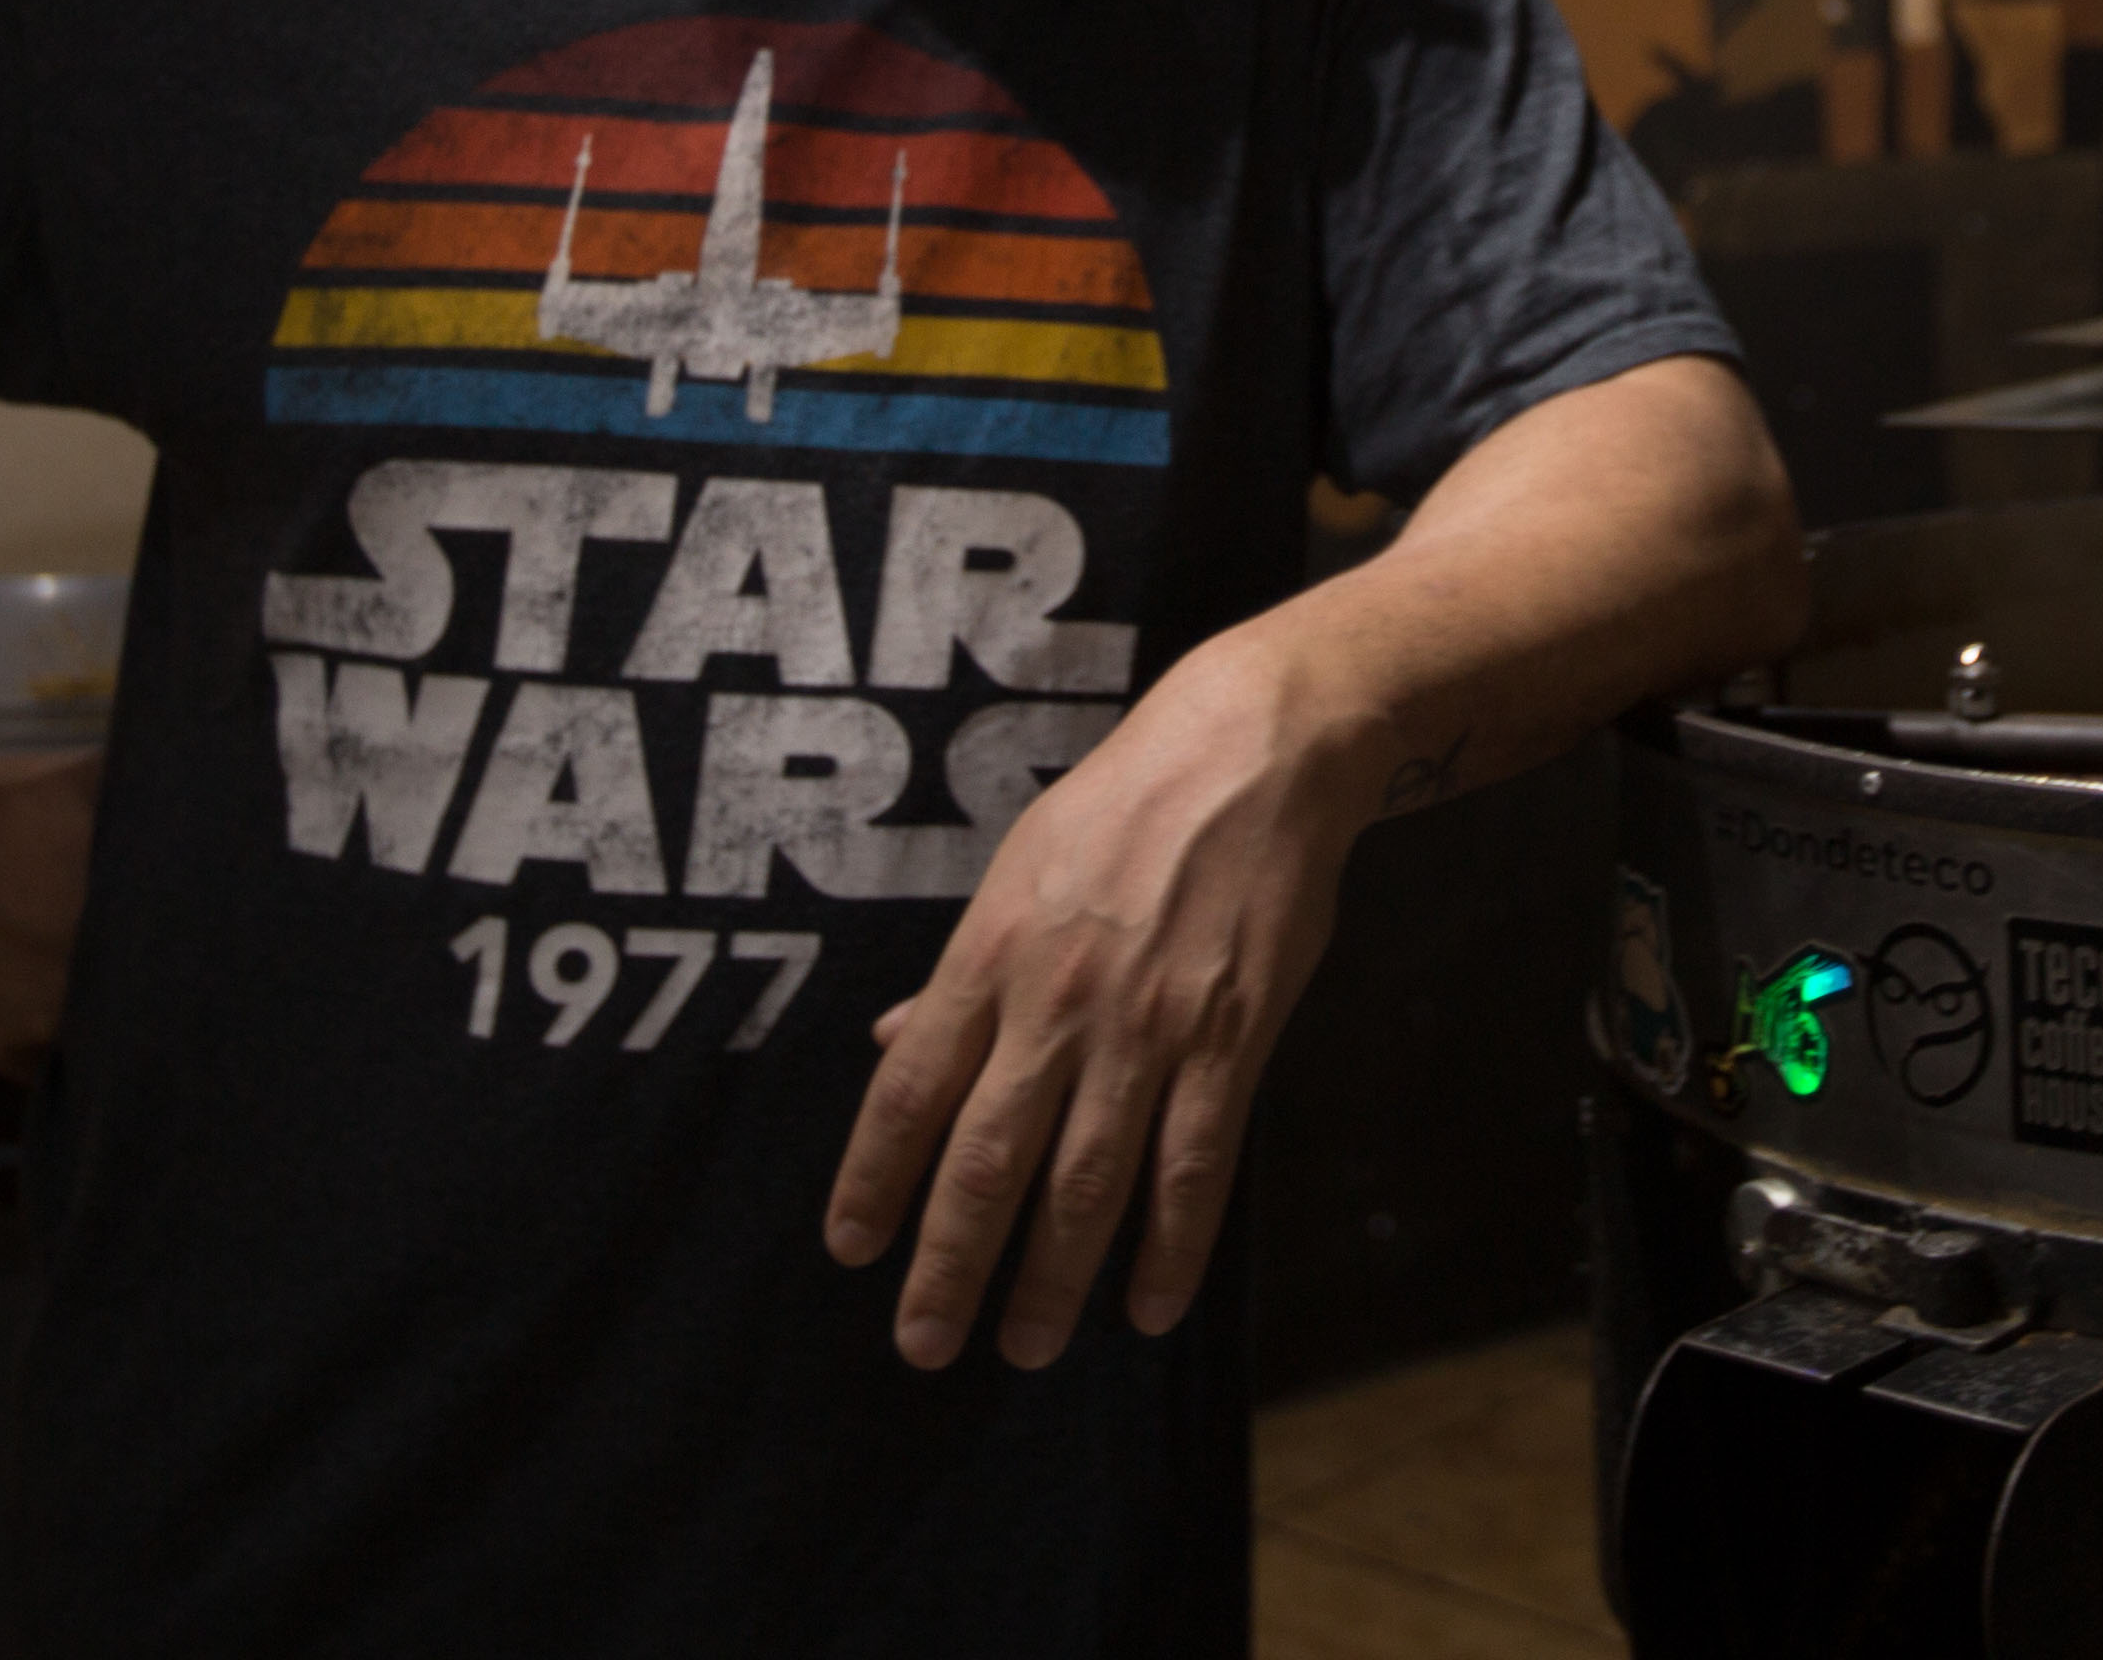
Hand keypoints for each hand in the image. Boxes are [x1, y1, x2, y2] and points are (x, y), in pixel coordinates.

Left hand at [821, 633, 1369, 1370]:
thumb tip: (891, 1046)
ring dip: (1051, 1280)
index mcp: (990, 956)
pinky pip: (1193, 1167)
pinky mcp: (1229, 1043)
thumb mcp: (1016, 870)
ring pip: (1085, 1184)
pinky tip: (1148, 1308)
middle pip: (986, 1161)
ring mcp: (1146, 1030)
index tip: (851, 1249)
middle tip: (926, 1346)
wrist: (1252, 755)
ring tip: (1025, 1347)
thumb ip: (958, 975)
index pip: (910, 1090)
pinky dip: (1169, 1248)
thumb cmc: (1123, 807)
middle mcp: (1056, 1004)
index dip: (874, 1179)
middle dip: (949, 1266)